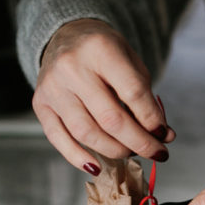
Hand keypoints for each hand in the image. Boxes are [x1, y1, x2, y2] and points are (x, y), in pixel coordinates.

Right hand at [32, 18, 174, 173]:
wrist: (66, 36)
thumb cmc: (105, 53)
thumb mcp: (132, 64)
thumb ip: (147, 99)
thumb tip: (163, 136)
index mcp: (100, 49)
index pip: (133, 93)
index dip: (152, 119)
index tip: (163, 135)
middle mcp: (72, 67)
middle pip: (111, 119)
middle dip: (139, 142)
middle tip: (156, 152)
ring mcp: (53, 87)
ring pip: (87, 133)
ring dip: (115, 151)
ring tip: (131, 152)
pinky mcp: (41, 104)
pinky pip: (58, 138)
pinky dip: (78, 157)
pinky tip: (97, 167)